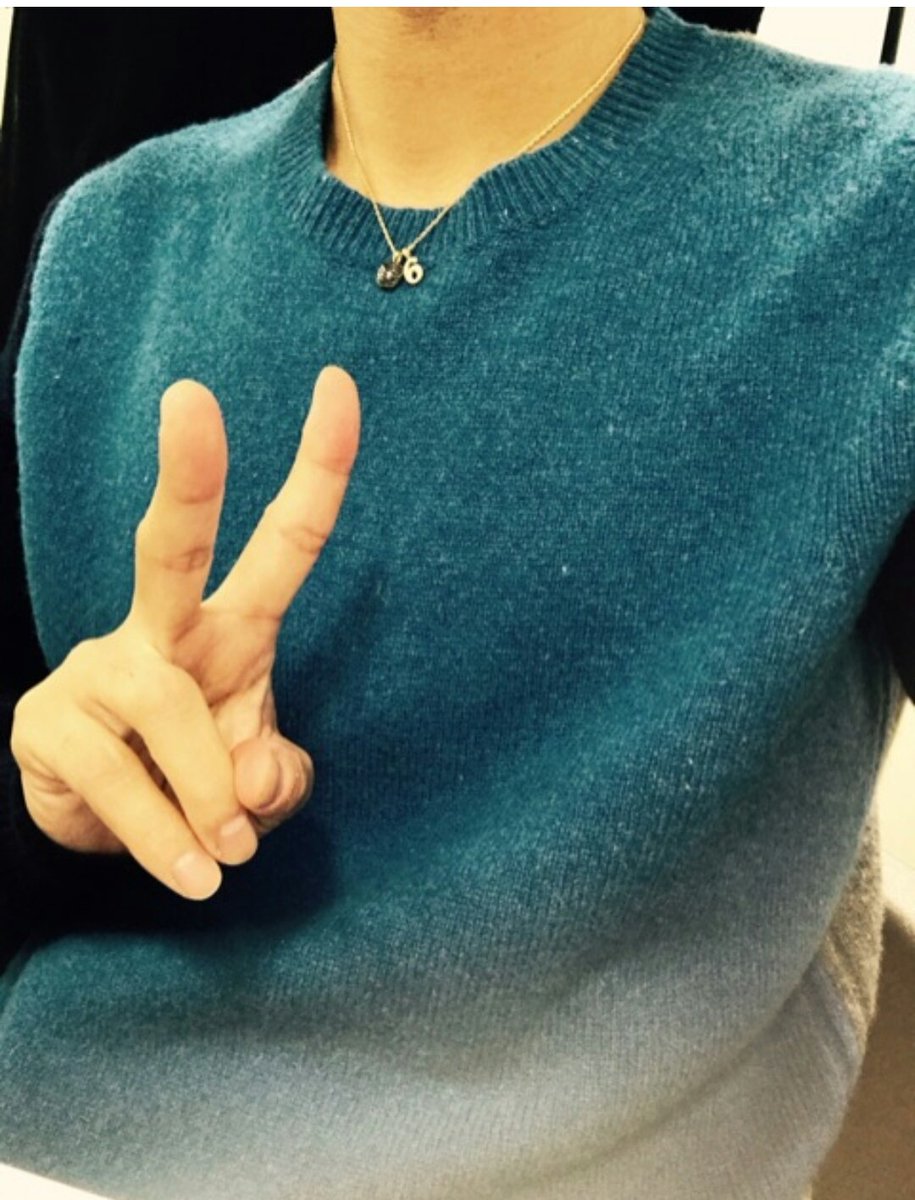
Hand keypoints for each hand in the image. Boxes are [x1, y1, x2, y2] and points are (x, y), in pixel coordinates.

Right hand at [9, 365, 360, 899]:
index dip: (317, 469)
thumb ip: (280, 781)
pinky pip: (118, 780)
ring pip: (166, 708)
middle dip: (188, 475)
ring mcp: (98, 669)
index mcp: (233, 626)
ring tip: (227, 859)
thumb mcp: (260, 782)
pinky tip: (190, 871)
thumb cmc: (199, 776)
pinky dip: (163, 836)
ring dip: (206, 796)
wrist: (105, 826)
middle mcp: (163, 629)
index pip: (284, 542)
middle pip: (169, 543)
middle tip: (190, 397)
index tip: (338, 385)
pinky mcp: (47, 724)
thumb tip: (256, 788)